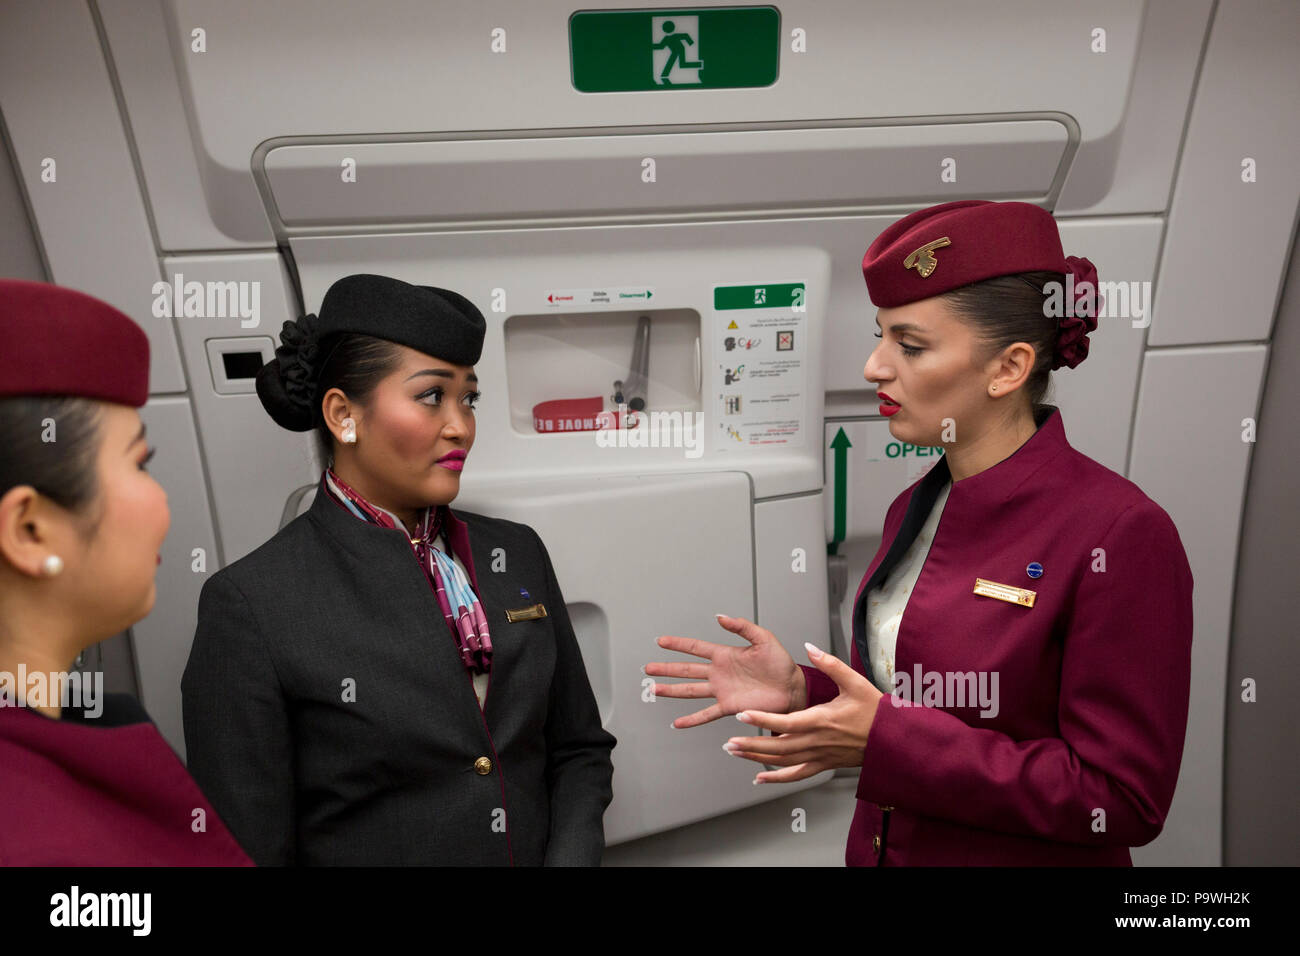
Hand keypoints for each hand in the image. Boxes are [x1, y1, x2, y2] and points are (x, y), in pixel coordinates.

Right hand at [647, 614, 805, 727]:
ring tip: (655, 690)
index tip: (661, 641)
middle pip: (687, 669)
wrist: (793, 688)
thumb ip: (742, 626)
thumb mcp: (763, 638)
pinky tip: (678, 722)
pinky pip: (706, 714)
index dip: (678, 644)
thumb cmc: (781, 664)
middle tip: (649, 668)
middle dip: (667, 668)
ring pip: (690, 690)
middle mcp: (720, 673)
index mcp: (726, 655)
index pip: (696, 647)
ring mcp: (722, 691)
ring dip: (672, 690)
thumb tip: (721, 617)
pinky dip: (692, 719)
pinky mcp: (729, 707)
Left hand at [723, 642, 883, 782]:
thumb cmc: (875, 710)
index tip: (742, 715)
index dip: (762, 720)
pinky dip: (777, 778)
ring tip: (735, 752)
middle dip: (750, 744)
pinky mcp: (824, 764)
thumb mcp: (855, 681)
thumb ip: (830, 664)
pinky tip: (760, 778)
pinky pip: (797, 775)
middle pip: (778, 746)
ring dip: (757, 758)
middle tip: (728, 741)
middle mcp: (818, 741)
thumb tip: (810, 648)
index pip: (785, 722)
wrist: (893, 739)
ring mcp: (820, 756)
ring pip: (783, 762)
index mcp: (822, 719)